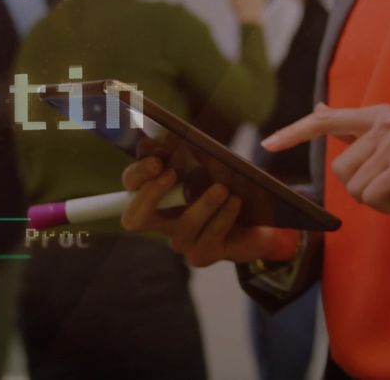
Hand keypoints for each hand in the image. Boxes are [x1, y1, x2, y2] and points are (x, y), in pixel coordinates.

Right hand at [120, 156, 299, 266]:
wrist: (257, 215)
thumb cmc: (227, 179)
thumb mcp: (211, 158)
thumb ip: (189, 147)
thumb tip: (172, 135)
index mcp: (156, 190)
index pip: (132, 182)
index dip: (138, 173)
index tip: (157, 161)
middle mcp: (161, 218)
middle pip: (134, 217)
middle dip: (149, 194)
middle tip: (170, 173)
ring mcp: (180, 239)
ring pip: (182, 226)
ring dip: (203, 205)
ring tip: (222, 189)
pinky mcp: (200, 255)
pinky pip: (207, 237)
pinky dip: (222, 217)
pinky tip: (235, 202)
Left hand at [262, 103, 389, 223]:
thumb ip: (357, 128)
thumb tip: (320, 109)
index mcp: (381, 114)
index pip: (325, 120)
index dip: (293, 133)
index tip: (265, 144)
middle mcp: (385, 121)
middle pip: (338, 171)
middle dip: (364, 188)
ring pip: (354, 188)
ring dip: (380, 199)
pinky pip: (373, 199)